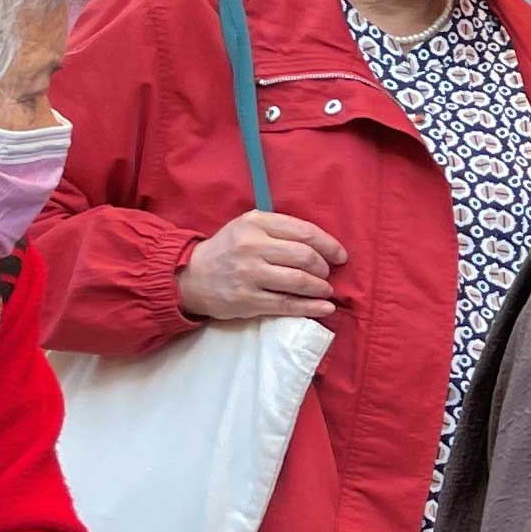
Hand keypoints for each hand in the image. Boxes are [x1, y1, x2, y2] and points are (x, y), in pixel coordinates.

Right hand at [179, 210, 345, 322]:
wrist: (190, 276)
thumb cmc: (227, 250)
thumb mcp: (247, 227)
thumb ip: (279, 229)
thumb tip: (321, 245)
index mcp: (256, 223)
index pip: (304, 231)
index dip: (329, 245)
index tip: (340, 256)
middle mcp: (252, 246)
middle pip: (305, 256)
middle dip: (324, 268)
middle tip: (327, 275)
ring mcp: (249, 274)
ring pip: (299, 280)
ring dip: (320, 287)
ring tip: (325, 290)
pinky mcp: (247, 300)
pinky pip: (288, 304)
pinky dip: (312, 307)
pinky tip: (325, 308)